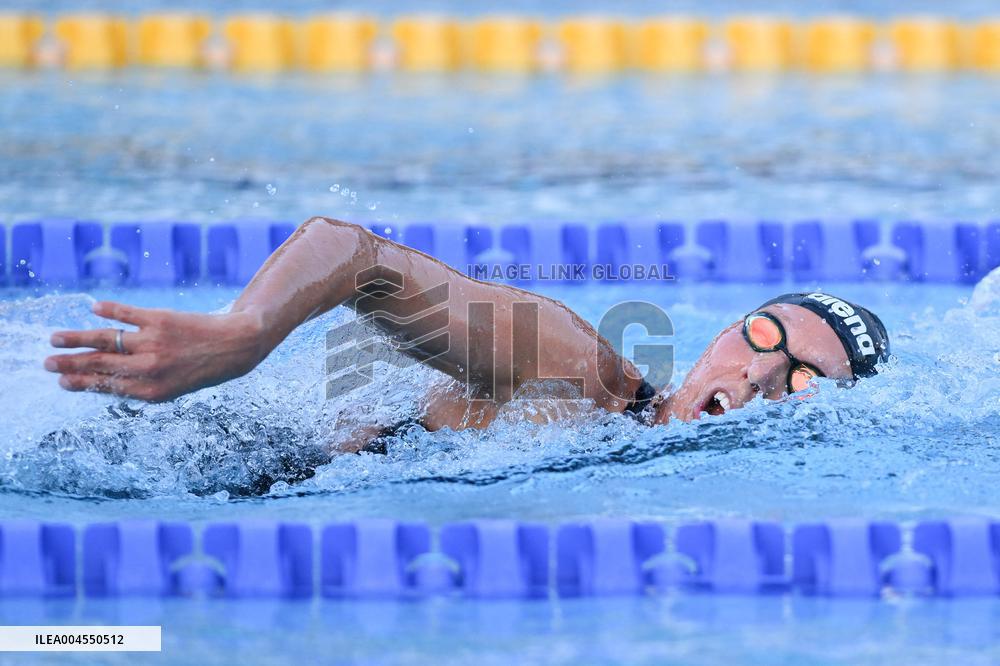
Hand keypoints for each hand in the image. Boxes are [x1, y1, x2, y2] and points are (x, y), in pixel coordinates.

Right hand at [44, 301, 265, 401]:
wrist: (236, 346)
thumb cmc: (202, 369)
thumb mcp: (173, 387)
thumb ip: (141, 386)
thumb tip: (103, 382)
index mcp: (153, 391)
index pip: (107, 386)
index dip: (81, 384)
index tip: (61, 381)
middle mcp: (150, 369)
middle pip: (100, 365)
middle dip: (70, 364)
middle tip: (46, 363)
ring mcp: (154, 343)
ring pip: (106, 340)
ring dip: (77, 339)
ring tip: (55, 338)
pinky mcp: (160, 320)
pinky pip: (127, 314)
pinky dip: (109, 309)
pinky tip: (94, 308)